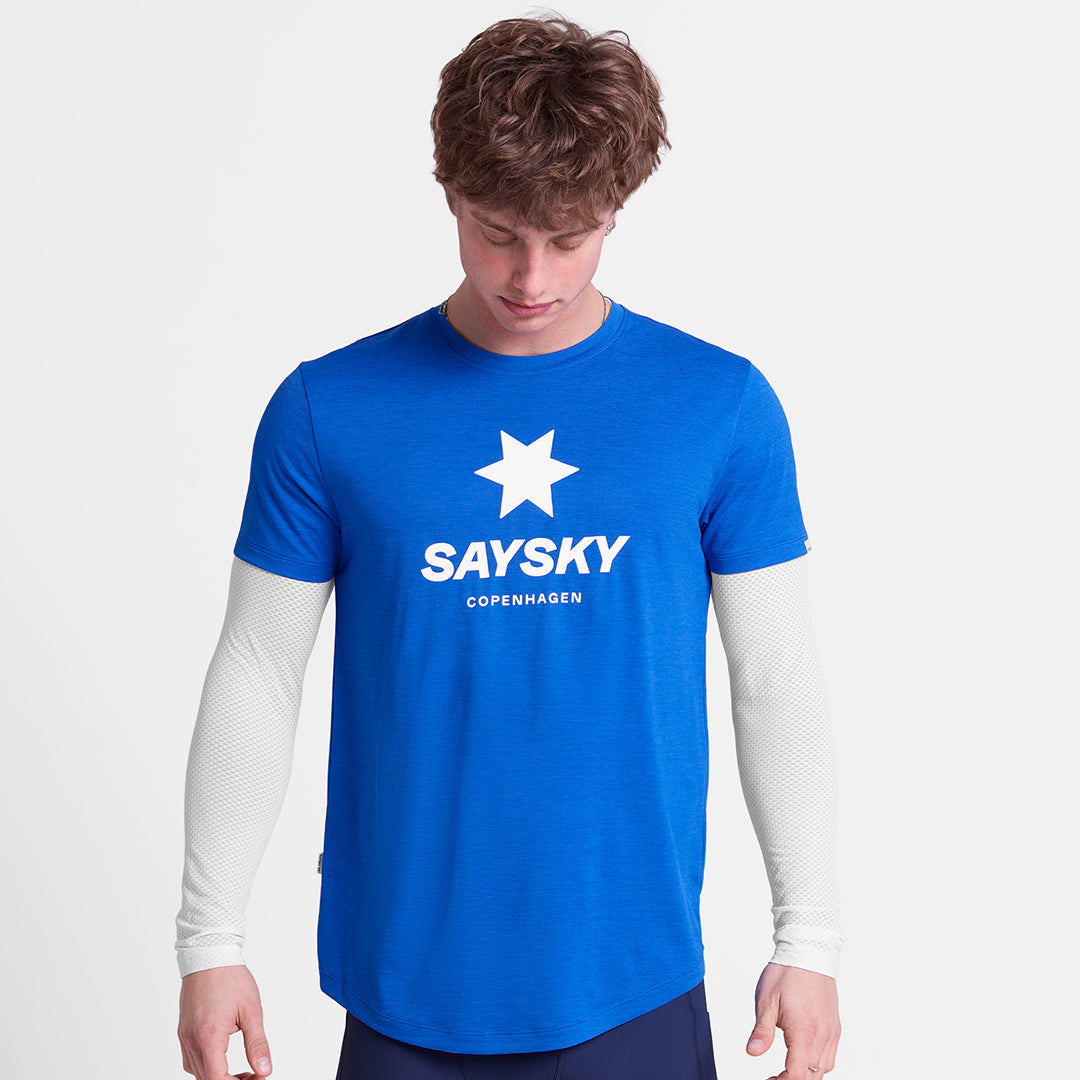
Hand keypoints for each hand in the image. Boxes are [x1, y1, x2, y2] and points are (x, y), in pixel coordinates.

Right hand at [178, 965, 272, 1079]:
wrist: (209, 954)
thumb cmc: (230, 977)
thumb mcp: (252, 1010)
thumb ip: (257, 1043)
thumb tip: (264, 1070)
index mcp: (209, 1035)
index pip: (217, 1078)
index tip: (256, 1078)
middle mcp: (192, 1039)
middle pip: (207, 1078)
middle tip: (254, 1075)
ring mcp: (184, 1036)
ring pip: (198, 1072)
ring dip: (219, 1076)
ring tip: (242, 1070)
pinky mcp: (183, 1031)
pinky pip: (191, 1060)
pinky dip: (207, 1066)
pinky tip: (222, 1058)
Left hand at [745, 962, 840, 1077]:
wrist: (809, 952)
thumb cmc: (787, 973)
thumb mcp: (766, 1000)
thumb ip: (761, 1031)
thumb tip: (752, 1052)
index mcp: (804, 1030)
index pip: (796, 1074)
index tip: (769, 1079)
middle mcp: (822, 1034)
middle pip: (811, 1076)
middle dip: (792, 1079)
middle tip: (773, 1076)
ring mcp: (831, 1031)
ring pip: (823, 1069)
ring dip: (806, 1074)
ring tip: (787, 1068)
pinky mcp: (835, 1027)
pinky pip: (830, 1056)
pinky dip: (817, 1063)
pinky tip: (803, 1055)